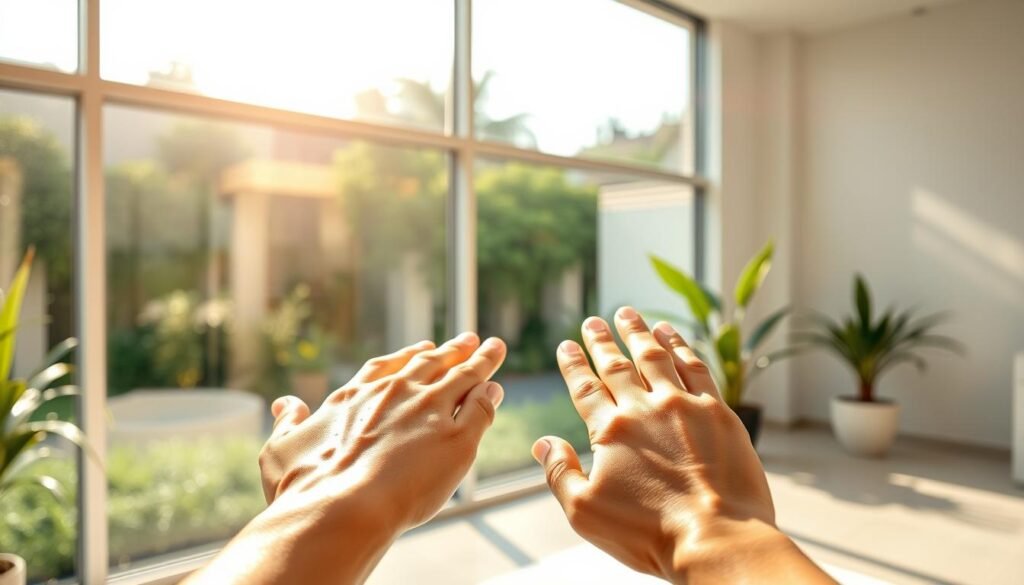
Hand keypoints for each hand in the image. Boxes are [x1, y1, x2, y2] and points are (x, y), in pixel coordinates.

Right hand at [187, 333, 506, 584]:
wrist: (341, 507)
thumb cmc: (305, 487)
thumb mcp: (281, 450)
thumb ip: (288, 424)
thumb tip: (284, 404)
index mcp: (357, 396)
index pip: (389, 367)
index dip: (409, 357)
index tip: (424, 348)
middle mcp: (398, 394)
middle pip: (432, 363)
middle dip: (452, 350)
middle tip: (470, 339)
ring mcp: (430, 411)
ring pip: (464, 376)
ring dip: (481, 360)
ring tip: (494, 348)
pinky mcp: (457, 436)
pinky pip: (481, 407)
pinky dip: (489, 396)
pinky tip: (495, 391)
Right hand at [534, 307, 831, 583]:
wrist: (717, 537)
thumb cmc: (648, 532)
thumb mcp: (586, 512)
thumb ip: (560, 473)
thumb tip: (542, 443)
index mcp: (611, 430)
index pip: (585, 388)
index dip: (573, 365)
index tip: (565, 345)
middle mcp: (645, 409)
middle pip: (618, 366)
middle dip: (602, 342)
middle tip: (592, 321)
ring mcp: (684, 406)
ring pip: (656, 357)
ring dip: (639, 333)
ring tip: (628, 314)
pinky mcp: (718, 412)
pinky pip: (695, 367)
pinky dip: (680, 345)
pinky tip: (670, 333)